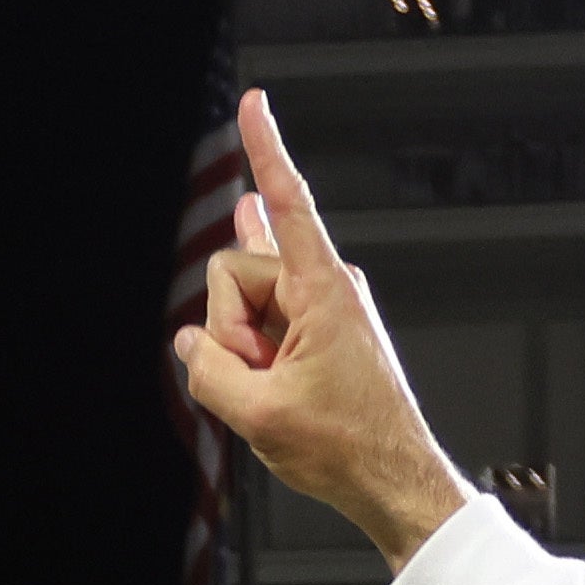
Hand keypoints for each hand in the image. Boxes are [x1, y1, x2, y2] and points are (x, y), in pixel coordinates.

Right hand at [171, 93, 478, 570]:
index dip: (266, 151)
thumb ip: (208, 370)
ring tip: (276, 393)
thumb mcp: (258, 416)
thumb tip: (190, 344)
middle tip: (261, 381)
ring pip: (245, 303)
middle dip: (229, 326)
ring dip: (244, 347)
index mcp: (322, 290)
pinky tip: (235, 311)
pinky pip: (266, 315)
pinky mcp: (319, 330)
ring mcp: (323, 307)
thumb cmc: (347, 448)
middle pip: (236, 272)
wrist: (394, 481)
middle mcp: (326, 286)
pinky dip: (250, 332)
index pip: (287, 203)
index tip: (255, 103)